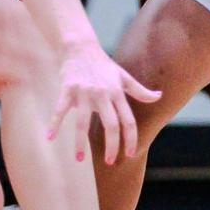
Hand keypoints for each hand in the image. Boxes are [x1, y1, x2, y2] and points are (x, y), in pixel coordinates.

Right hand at [48, 42, 161, 162]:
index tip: (129, 154)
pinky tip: (49, 137)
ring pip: (82, 122)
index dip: (130, 138)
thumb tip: (159, 96)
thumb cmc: (104, 65)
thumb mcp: (124, 77)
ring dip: (80, 142)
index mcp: (116, 93)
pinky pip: (60, 110)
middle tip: (110, 161)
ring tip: (79, 159)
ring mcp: (84, 92)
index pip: (128, 120)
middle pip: (110, 124)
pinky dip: (54, 123)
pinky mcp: (67, 89)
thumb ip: (140, 91)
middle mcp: (102, 94)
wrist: (81, 47)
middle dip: (112, 145)